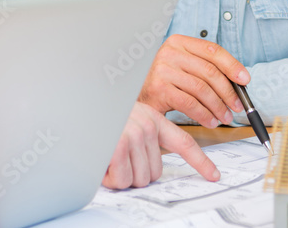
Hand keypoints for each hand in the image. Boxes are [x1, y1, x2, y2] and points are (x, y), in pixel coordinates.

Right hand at [103, 102, 219, 188]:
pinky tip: (101, 161)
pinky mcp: (120, 146)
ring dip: (120, 175)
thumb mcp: (127, 122)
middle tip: (117, 158)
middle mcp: (148, 125)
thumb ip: (144, 140)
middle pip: (155, 172)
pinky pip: (122, 179)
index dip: (200, 162)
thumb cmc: (98, 119)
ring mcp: (134, 134)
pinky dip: (108, 177)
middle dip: (133, 172)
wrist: (73, 107)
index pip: (184, 143)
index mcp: (153, 119)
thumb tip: (151, 169)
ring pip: (138, 179)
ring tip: (107, 155)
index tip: (213, 175)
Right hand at [139, 34, 248, 127]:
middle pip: (209, 71)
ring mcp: (162, 70)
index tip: (245, 79)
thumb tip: (238, 81)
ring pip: (201, 89)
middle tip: (236, 105)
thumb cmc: (163, 80)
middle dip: (228, 91)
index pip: (212, 50)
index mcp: (179, 41)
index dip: (232, 65)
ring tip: (224, 116)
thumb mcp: (183, 66)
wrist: (134, 92)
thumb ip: (205, 68)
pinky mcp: (159, 89)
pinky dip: (204, 114)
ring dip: (217, 106)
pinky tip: (210, 120)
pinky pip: (190, 104)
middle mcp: (169, 52)